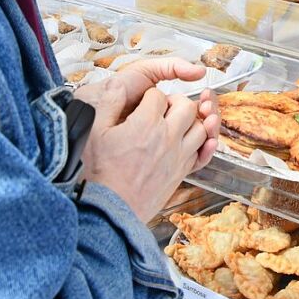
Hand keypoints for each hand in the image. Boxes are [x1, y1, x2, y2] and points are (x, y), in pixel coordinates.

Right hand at [76, 58, 219, 166]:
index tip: (145, 103)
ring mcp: (178, 155)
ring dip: (193, 121)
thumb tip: (116, 87)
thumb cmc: (100, 174)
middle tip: (165, 109)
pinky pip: (203, 152)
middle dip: (176, 102)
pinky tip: (198, 141)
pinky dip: (203, 143)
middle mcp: (168, 137)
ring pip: (201, 127)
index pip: (158, 96)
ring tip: (179, 123)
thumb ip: (108, 105)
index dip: (150, 97)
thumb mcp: (94, 132)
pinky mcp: (182, 171)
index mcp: (146, 123)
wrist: (109, 211)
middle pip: (186, 106)